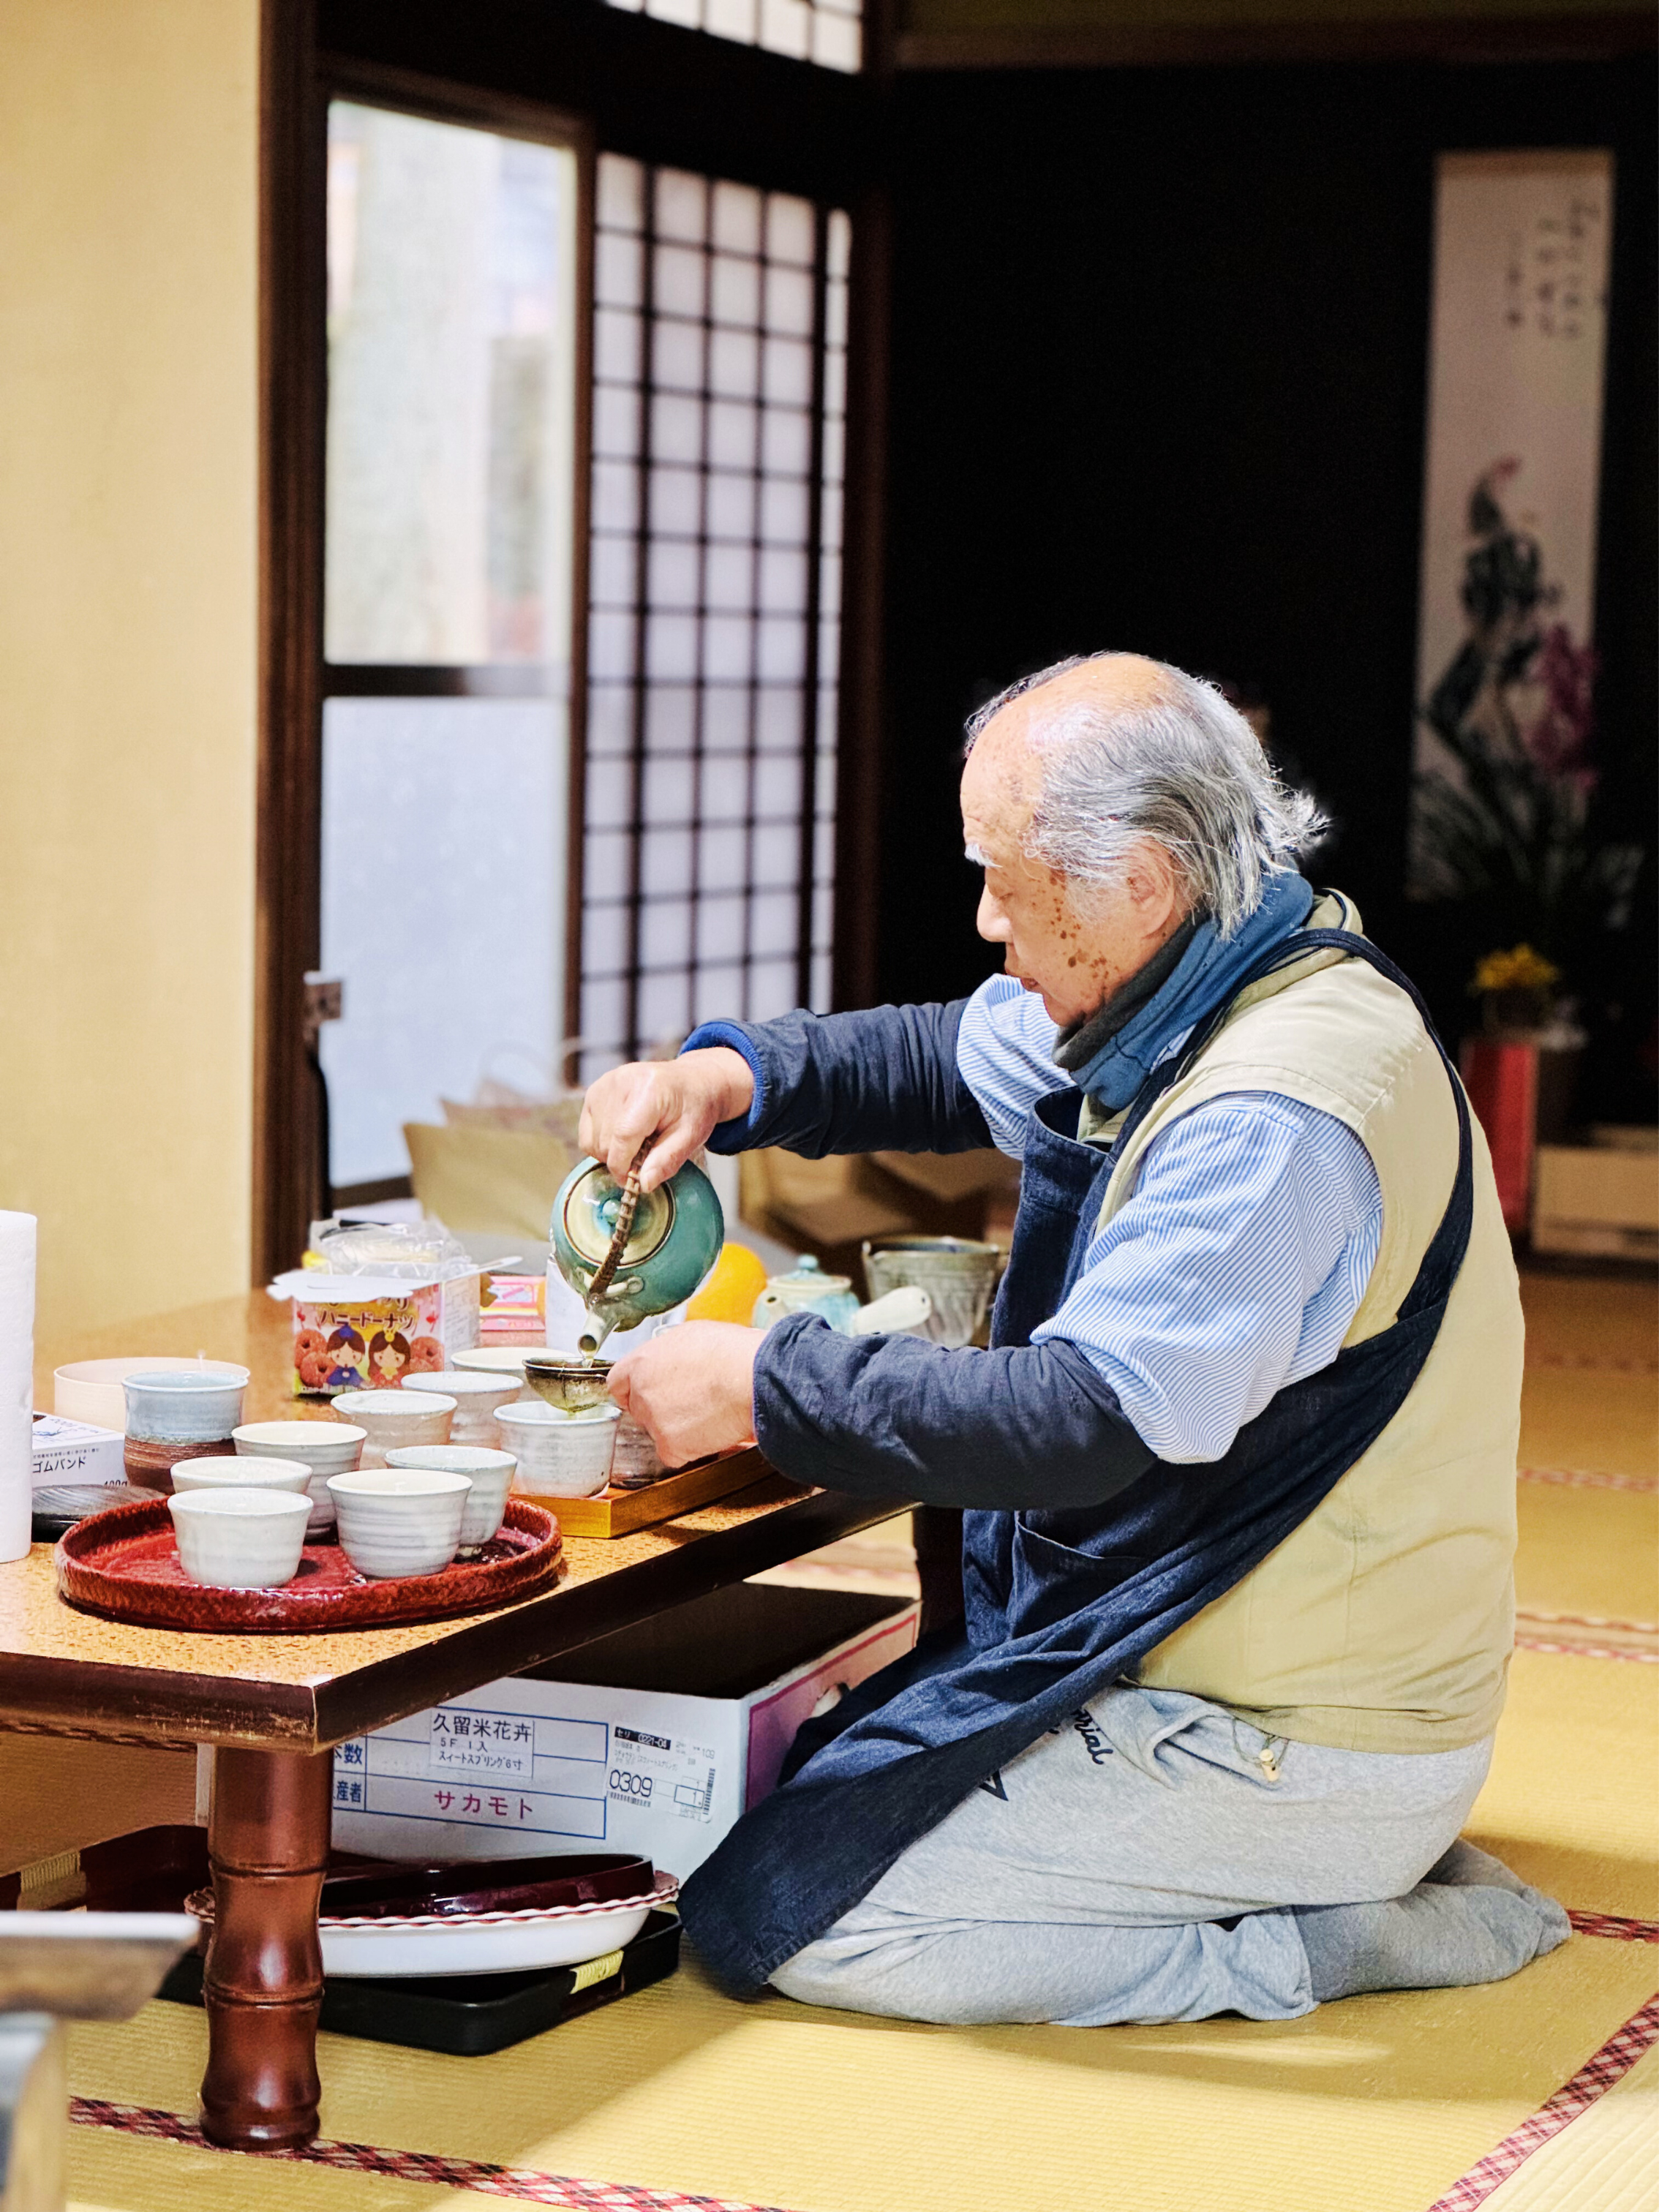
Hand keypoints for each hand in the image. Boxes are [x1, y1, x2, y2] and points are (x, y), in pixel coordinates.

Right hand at [579, 1050, 754, 1192]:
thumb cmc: (693, 1106)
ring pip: (593, 1141)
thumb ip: (667, 1160)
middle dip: (623, 1160)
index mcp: (649, 1089)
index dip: (623, 1166)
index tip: (633, 1182)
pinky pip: (587, 1134)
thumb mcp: (691, 1136)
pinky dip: (603, 1144)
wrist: (690, 1082)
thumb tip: (643, 1184)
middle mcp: (620, 1082)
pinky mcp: (594, 1092)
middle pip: (606, 1142)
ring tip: (638, 1142)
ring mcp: (604, 1086)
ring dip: (613, 1153)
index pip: (623, 1136)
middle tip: (646, 1155)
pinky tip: (624, 1137)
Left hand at [608, 1323, 764, 1465]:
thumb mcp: (691, 1336)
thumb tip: (674, 1361)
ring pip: (658, 1432)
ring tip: (708, 1412)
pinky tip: (709, 1431)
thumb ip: (669, 1354)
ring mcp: (654, 1421)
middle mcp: (642, 1392)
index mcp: (642, 1362)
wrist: (751, 1379)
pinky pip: (675, 1454)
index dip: (634, 1389)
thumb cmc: (732, 1353)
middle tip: (690, 1402)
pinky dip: (691, 1448)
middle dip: (661, 1409)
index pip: (618, 1384)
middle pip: (640, 1409)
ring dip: (678, 1428)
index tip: (649, 1392)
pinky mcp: (670, 1445)